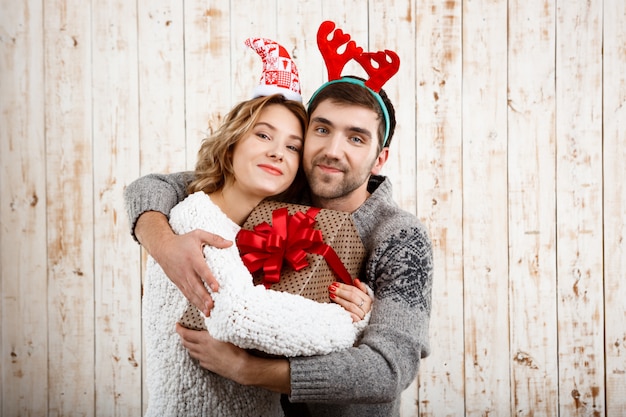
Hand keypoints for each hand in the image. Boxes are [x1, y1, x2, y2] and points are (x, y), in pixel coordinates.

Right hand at [154, 229, 231, 315]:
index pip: (202, 270)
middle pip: (196, 285)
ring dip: (199, 303)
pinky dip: (194, 302)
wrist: (162, 247)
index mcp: (192, 258)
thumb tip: (230, 243)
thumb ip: (214, 238)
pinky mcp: (178, 283)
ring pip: (191, 292)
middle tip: (212, 305)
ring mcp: (181, 278)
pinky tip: (202, 309)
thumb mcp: (198, 235)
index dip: (209, 279)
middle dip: (204, 297)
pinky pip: (186, 294)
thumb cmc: (182, 241)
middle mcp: (186, 270)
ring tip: (208, 312)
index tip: (216, 288)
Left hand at [176, 324, 291, 392]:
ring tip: (190, 341)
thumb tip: (215, 318)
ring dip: (189, 346)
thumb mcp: (226, 332)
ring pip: (192, 352)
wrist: (240, 367)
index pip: (186, 334)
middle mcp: (202, 350)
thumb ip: (218, 326)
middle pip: (186, 344)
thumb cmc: (235, 348)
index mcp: (204, 340)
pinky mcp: (209, 366)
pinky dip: (198, 354)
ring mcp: (204, 359)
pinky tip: (202, 352)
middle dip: (182, 337)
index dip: (180, 329)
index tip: (177, 325)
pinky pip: (199, 359)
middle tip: (182, 332)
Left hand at [328, 278, 371, 321]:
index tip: (335, 284)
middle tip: (331, 288)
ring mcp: (362, 315)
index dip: (344, 286)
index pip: (355, 290)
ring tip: (332, 296)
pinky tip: (337, 307)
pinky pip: (350, 315)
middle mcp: (366, 307)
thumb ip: (360, 288)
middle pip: (352, 297)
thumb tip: (356, 280)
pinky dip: (343, 310)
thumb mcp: (363, 298)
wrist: (366, 323)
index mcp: (368, 299)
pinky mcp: (358, 322)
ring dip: (340, 300)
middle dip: (340, 292)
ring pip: (350, 305)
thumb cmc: (362, 309)